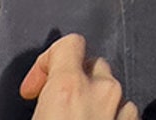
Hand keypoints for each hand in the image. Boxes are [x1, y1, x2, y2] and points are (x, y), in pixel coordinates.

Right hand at [19, 34, 139, 119]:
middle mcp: (103, 92)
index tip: (34, 87)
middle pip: (91, 66)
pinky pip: (125, 110)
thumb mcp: (30, 116)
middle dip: (73, 80)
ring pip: (111, 89)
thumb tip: (38, 100)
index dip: (47, 61)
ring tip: (75, 118)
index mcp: (69, 87)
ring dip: (94, 98)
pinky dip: (111, 115)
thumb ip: (39, 97)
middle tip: (53, 104)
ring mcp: (125, 109)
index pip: (69, 43)